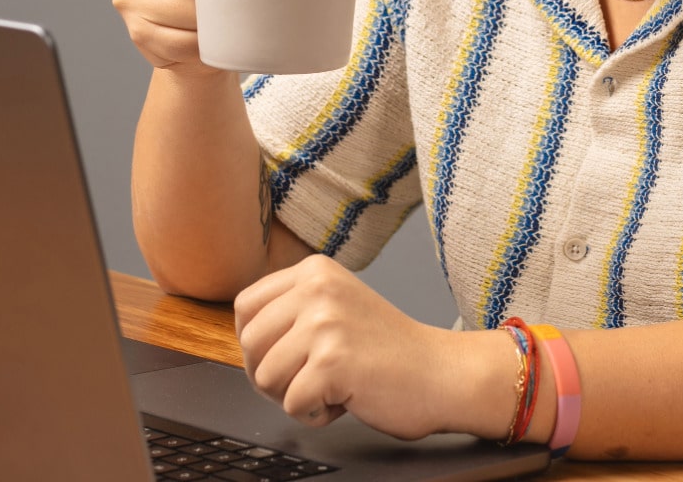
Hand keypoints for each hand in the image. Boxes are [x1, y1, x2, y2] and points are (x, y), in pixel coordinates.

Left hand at [234, 254, 492, 440]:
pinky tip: (346, 397)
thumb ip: (294, 308)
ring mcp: (325, 322)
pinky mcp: (332, 361)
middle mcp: (318, 287)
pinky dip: (315, 414)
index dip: (257, 342)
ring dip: (295, 395)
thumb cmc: (386, 349)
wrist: (439, 372)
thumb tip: (243, 333)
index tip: (285, 354)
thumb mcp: (336, 305)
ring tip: (333, 384)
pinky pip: (291, 404)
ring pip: (264, 377)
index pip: (246, 306)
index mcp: (315, 270)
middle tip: (310, 377)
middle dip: (271, 374)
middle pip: (249, 343)